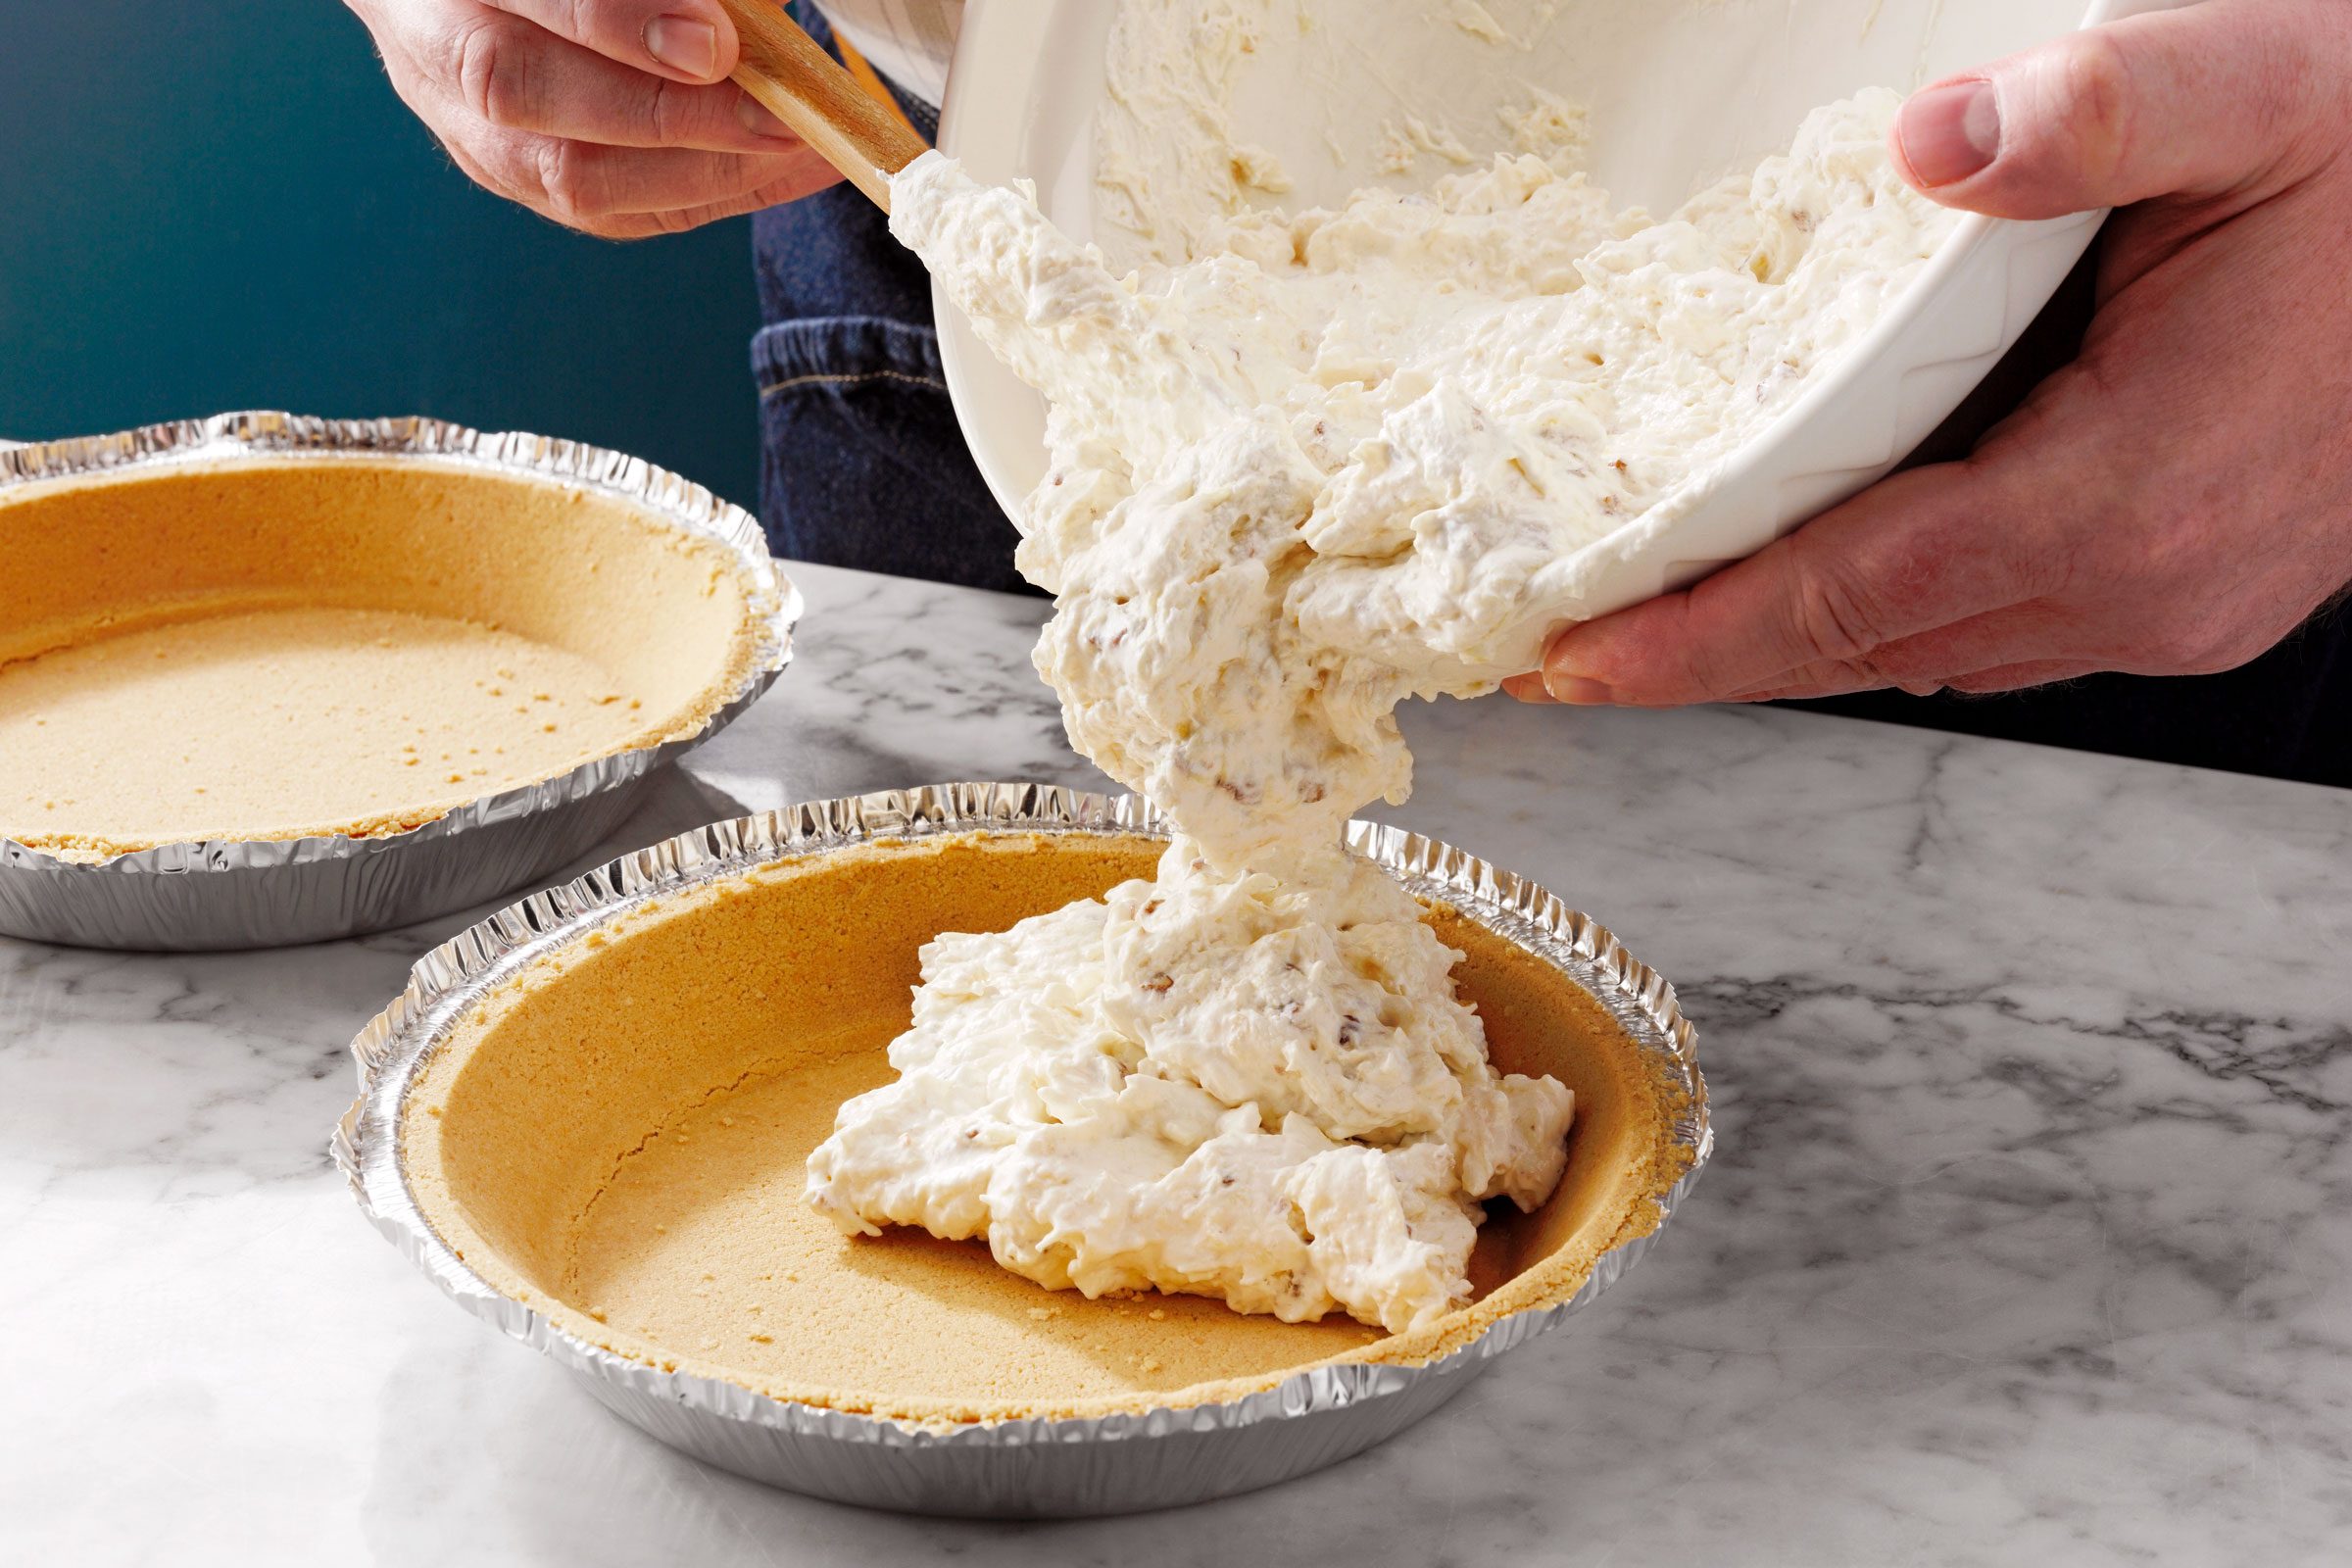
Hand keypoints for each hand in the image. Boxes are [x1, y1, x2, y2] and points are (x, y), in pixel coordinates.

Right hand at [345, 0, 837, 237]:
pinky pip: (618, 211)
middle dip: (669, 113)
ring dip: (703, 169)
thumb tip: (751, 12)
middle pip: (529, 98)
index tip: (715, 43)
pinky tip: (789, 170)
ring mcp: (470, 134)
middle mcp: (436, 53)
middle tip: (777, 112)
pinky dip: (715, 192)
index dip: (614, 22)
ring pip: (571, 179)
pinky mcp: (524, 186)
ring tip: (800, 146)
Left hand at [1505, 0, 2351, 708]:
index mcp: (2134, 496)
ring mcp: (2174, 608)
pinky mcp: (2186, 592)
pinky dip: (1880, 612)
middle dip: (1705, 658)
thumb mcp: (2264, 89)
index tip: (1574, 658)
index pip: (1855, 596)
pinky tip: (1813, 567)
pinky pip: (1987, 627)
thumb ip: (2104, 110)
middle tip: (1564, 652)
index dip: (1699, 635)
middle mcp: (2148, 590)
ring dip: (1787, 641)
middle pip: (1868, 650)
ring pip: (1923, 652)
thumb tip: (1938, 140)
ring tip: (1653, 618)